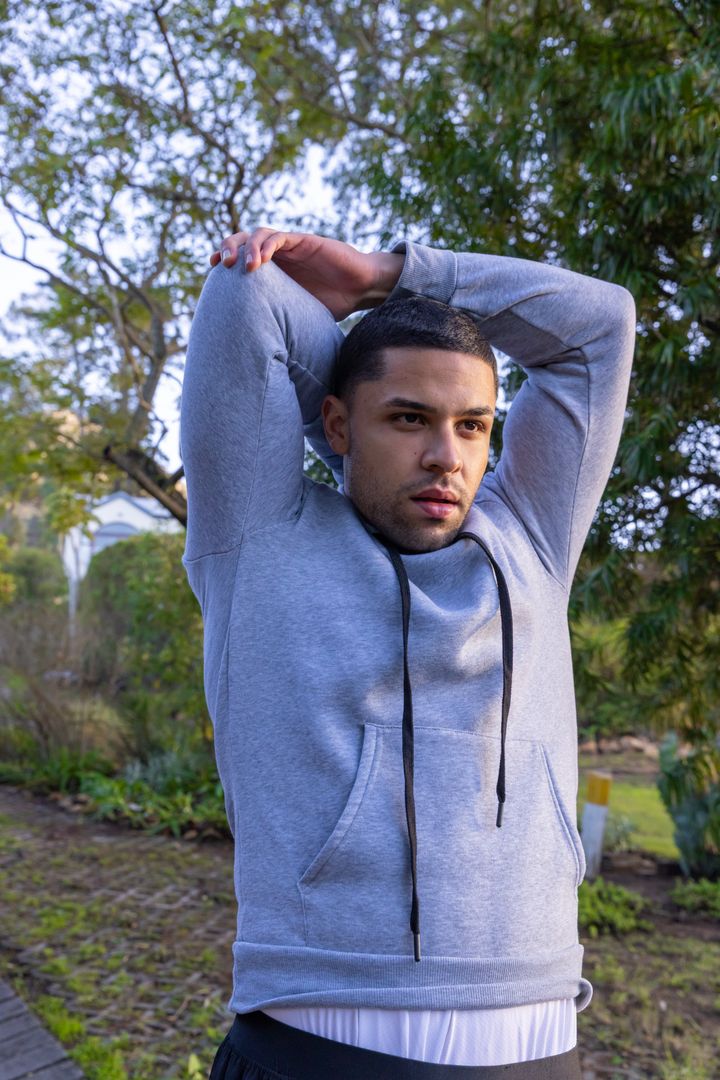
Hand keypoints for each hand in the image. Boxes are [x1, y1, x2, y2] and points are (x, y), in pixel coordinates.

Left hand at [209, 227, 402, 320]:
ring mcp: (289, 246)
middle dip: (227, 249)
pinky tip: (260, 259)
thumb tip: (258, 358)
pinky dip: (267, 245)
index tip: (211, 276)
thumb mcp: (296, 316)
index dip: (223, 263)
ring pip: (257, 234)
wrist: (359, 289)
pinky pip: (280, 237)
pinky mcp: (304, 241)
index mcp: (270, 271)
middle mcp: (277, 255)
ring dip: (246, 246)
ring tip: (242, 266)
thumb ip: (278, 323)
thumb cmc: (331, 304)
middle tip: (220, 266)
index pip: (239, 259)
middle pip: (241, 241)